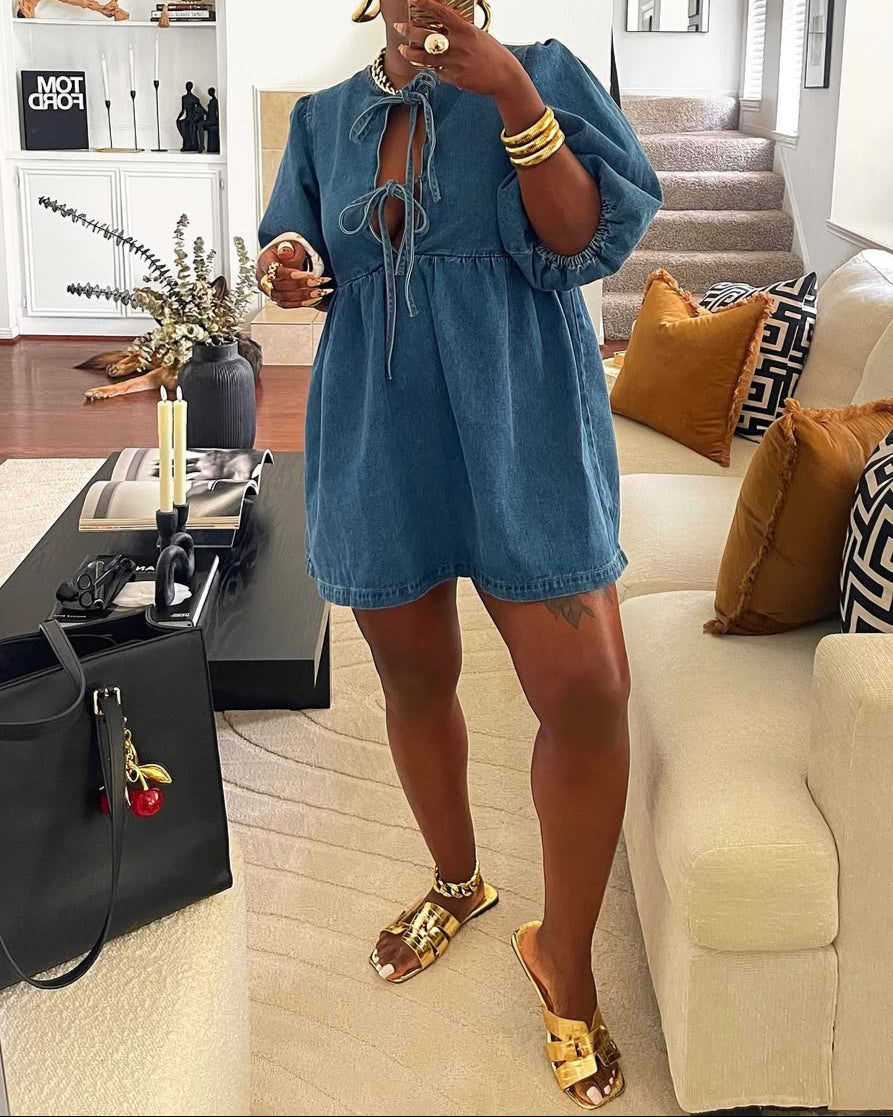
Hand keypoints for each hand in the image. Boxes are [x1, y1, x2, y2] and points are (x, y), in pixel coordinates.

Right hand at [255, 241, 332, 309]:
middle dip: (301, 285)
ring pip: (284, 298)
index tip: (307, 274)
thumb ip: (288, 249)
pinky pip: (288, 305)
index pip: (274, 271)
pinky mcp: (277, 299)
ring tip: (320, 291)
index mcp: (264, 262)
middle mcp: (263, 279)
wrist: (285, 259)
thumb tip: (284, 252)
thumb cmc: (287, 251)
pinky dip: (302, 303)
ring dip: (304, 296)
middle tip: (318, 282)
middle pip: (279, 286)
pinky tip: (315, 299)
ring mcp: (269, 291)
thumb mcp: (289, 244)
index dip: (290, 274)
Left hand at [394, 0, 526, 97]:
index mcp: (465, 30)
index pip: (440, 13)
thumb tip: (440, 26)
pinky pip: (438, 72)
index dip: (425, 4)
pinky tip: (437, 66)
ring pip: (425, 57)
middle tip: (399, 27)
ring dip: (411, 53)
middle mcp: (458, 45)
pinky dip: (436, 68)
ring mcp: (455, 63)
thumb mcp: (477, 35)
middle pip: (426, 37)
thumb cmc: (492, 54)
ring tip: (403, 50)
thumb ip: (458, 31)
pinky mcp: (454, 79)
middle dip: (408, 31)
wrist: (504, 77)